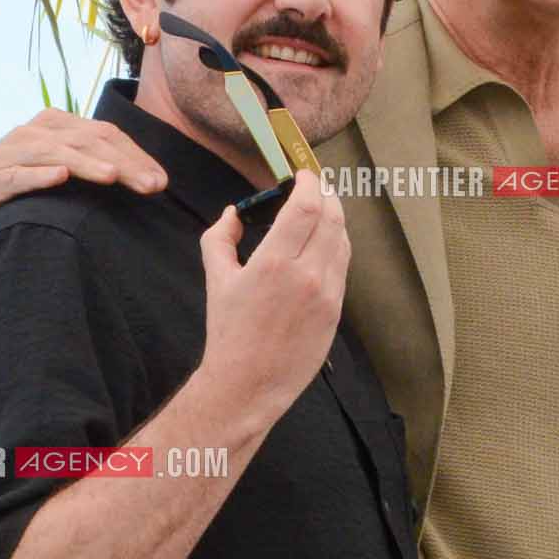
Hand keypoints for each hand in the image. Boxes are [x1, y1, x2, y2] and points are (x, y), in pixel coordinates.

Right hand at [0, 110, 168, 254]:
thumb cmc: (23, 179)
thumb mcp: (59, 164)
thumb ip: (93, 162)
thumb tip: (146, 176)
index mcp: (58, 124)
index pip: (106, 134)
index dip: (137, 155)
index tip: (162, 182)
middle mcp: (37, 132)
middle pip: (89, 141)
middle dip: (124, 163)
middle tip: (153, 186)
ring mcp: (12, 152)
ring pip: (57, 153)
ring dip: (88, 165)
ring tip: (114, 177)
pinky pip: (17, 174)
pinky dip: (39, 175)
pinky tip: (59, 178)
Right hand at [196, 171, 349, 436]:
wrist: (248, 383)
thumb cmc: (228, 332)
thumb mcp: (216, 278)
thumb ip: (220, 236)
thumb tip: (234, 211)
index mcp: (274, 263)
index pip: (307, 206)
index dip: (309, 182)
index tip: (303, 174)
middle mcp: (307, 275)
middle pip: (332, 217)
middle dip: (326, 194)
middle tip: (315, 186)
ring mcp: (327, 294)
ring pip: (343, 241)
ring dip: (334, 218)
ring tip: (321, 210)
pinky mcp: (337, 311)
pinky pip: (342, 267)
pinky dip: (336, 246)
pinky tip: (323, 243)